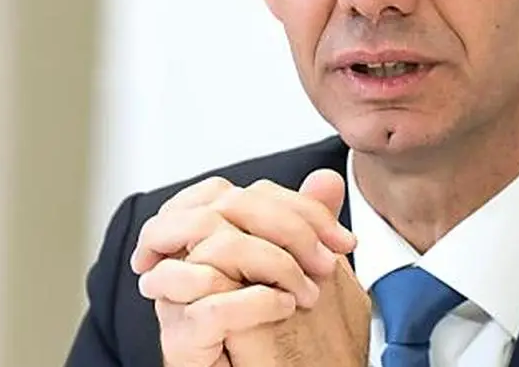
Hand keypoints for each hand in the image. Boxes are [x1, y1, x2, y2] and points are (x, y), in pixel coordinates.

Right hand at [133, 170, 356, 366]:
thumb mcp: (297, 270)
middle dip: (291, 229)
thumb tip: (326, 179)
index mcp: (208, 238)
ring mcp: (176, 296)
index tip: (341, 238)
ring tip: (307, 292)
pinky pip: (213, 307)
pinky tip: (285, 308)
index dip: (300, 207)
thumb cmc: (274, 334)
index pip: (244, 193)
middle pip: (225, 208)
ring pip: (216, 247)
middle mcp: (184, 259)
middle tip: (328, 263)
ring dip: (275, 264)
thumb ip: (304, 224)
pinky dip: (256, 303)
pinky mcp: (180, 338)